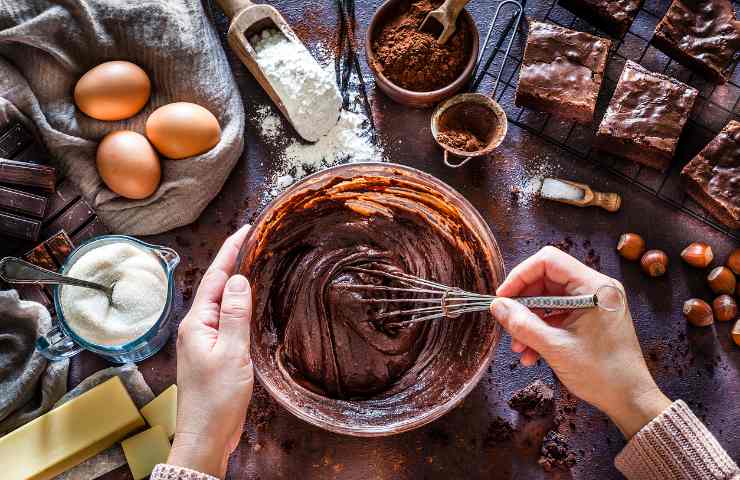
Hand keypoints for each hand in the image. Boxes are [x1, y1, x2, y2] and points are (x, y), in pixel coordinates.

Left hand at [167, 225, 252, 477]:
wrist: (206, 436)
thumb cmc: (217, 399)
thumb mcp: (231, 353)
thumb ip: (235, 314)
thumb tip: (238, 279)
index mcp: (197, 322)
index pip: (215, 276)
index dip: (230, 251)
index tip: (246, 229)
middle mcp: (196, 327)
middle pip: (216, 285)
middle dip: (233, 260)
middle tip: (254, 240)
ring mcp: (203, 340)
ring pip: (221, 301)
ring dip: (235, 281)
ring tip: (253, 262)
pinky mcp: (213, 352)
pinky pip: (226, 318)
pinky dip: (238, 304)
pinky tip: (249, 302)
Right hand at [490, 246, 670, 437]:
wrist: (630, 400)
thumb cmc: (602, 374)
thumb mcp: (555, 347)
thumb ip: (523, 324)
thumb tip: (497, 306)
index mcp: (594, 287)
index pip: (548, 261)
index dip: (520, 275)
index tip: (503, 297)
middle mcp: (596, 289)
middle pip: (546, 279)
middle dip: (523, 303)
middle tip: (507, 324)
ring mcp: (594, 303)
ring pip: (549, 299)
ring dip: (530, 320)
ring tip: (518, 346)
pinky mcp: (591, 317)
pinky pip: (558, 314)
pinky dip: (542, 329)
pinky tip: (531, 353)